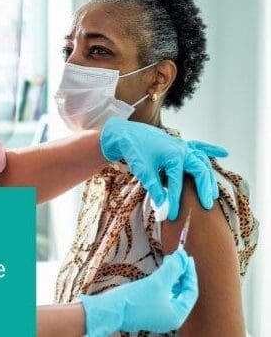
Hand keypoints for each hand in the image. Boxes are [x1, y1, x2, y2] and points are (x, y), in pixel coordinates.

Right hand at [80, 248, 197, 335]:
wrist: (110, 310)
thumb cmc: (135, 299)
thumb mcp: (157, 282)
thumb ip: (173, 269)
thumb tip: (183, 255)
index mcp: (177, 315)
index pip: (191, 292)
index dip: (190, 273)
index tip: (186, 256)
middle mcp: (170, 317)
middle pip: (182, 292)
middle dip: (181, 273)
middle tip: (177, 257)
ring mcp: (159, 314)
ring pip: (171, 292)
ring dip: (172, 276)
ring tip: (168, 260)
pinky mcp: (149, 310)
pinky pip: (162, 294)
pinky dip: (163, 281)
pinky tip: (159, 271)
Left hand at [100, 117, 227, 219]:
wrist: (126, 134)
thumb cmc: (134, 151)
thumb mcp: (143, 171)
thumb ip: (154, 189)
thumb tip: (162, 208)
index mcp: (173, 155)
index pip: (177, 183)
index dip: (175, 201)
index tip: (173, 216)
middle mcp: (182, 149)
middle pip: (200, 171)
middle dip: (204, 189)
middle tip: (206, 206)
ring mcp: (182, 146)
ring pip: (202, 162)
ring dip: (208, 177)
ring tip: (213, 194)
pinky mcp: (179, 145)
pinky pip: (199, 147)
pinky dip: (211, 150)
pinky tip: (224, 153)